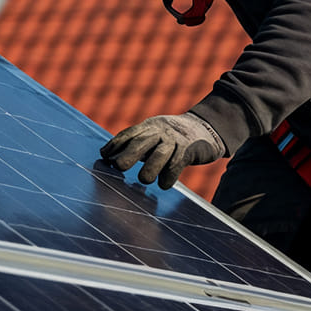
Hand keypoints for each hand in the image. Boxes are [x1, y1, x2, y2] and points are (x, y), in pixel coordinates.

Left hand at [100, 113, 225, 188]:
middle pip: (142, 142)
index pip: (129, 134)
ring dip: (150, 167)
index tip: (104, 156)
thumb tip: (111, 160)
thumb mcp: (155, 134)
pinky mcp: (190, 150)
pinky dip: (170, 175)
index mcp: (149, 126)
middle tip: (118, 167)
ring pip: (161, 153)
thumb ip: (137, 144)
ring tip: (143, 179)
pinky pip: (178, 163)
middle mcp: (160, 131)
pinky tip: (164, 184)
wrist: (206, 128)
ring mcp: (176, 140)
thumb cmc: (173, 138)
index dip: (116, 144)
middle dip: (129, 154)